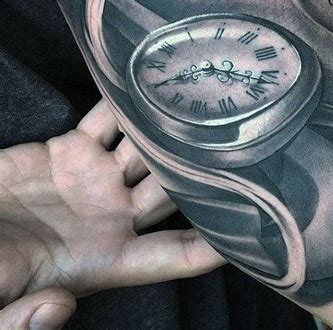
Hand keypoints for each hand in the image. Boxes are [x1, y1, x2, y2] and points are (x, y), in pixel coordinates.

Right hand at [0, 100, 224, 326]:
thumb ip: (18, 322)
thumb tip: (61, 307)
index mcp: (106, 259)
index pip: (172, 255)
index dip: (211, 247)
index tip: (250, 229)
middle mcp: (113, 216)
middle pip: (172, 191)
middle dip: (201, 173)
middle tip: (241, 146)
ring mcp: (95, 179)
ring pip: (146, 150)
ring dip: (170, 132)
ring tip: (204, 104)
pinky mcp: (71, 150)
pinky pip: (106, 121)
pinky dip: (124, 104)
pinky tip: (148, 85)